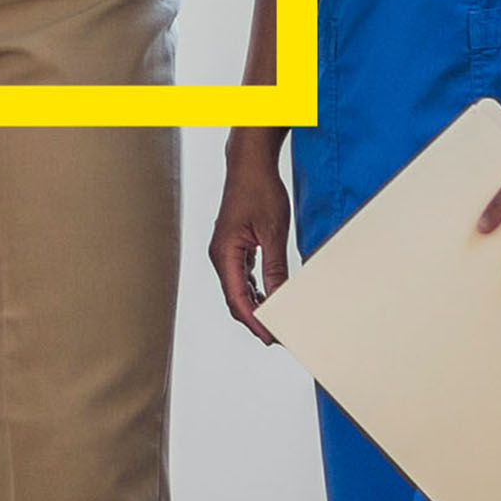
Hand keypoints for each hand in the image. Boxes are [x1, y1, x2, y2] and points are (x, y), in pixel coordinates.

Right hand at [210, 151, 292, 342]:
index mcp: (224, 253)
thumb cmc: (259, 190)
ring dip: (256, 307)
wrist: (250, 164)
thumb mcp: (274, 232)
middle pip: (235, 299)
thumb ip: (275, 268)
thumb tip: (280, 298)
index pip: (237, 298)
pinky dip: (256, 291)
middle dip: (255, 320)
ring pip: (238, 290)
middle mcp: (220, 256)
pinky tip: (270, 298)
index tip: (272, 336)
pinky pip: (242, 277)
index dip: (255, 321)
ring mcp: (225, 252)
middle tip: (278, 336)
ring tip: (277, 321)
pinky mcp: (234, 247)